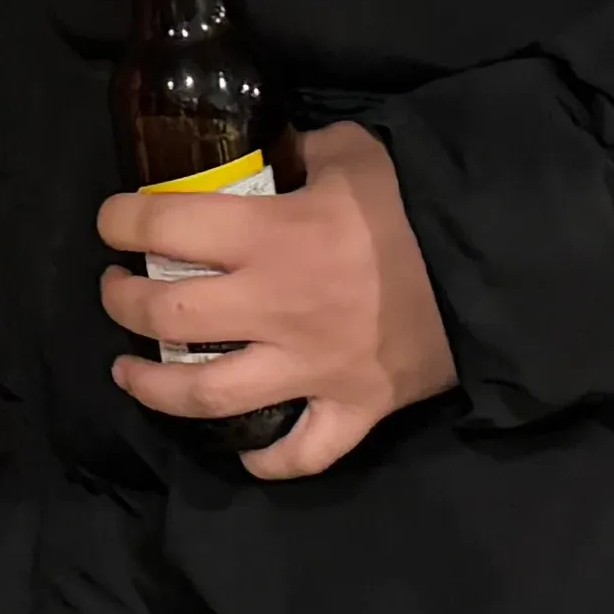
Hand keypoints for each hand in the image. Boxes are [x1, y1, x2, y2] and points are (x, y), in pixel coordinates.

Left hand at [96, 116, 456, 480]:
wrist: (500, 266)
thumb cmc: (419, 204)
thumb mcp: (355, 153)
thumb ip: (301, 154)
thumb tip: (270, 155)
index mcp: (272, 235)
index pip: (164, 227)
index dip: (120, 221)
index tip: (112, 222)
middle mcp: (275, 306)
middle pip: (165, 317)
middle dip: (122, 304)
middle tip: (118, 290)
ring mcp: (310, 367)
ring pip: (206, 396)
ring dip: (153, 387)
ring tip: (130, 373)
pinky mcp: (353, 408)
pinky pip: (301, 454)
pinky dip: (267, 460)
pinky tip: (244, 448)